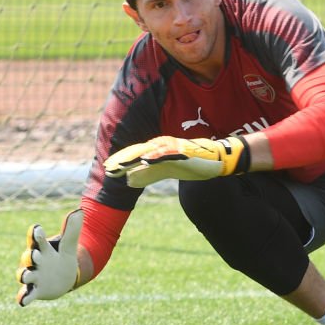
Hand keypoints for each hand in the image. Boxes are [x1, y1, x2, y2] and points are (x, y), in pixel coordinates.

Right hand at [15, 209, 83, 306]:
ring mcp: (33, 276)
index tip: (37, 228)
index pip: (37, 239)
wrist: (64, 278)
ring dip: (24, 275)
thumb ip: (72, 230)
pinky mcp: (34, 290)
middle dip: (30, 256)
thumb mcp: (69, 246)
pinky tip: (22, 302)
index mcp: (42, 249)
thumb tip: (80, 211)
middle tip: (34, 254)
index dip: (36, 234)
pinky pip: (26, 294)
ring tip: (26, 275)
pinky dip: (23, 297)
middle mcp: (35, 262)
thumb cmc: (62, 258)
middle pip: (29, 257)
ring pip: (24, 275)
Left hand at [104, 136, 249, 186]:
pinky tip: (144, 161)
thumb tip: (129, 179)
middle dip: (122, 160)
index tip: (107, 169)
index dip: (120, 161)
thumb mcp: (166, 171)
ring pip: (148, 151)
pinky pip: (166, 154)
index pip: (135, 154)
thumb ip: (149, 175)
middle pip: (137, 151)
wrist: (216, 161)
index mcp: (157, 149)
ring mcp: (172, 147)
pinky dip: (154, 157)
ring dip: (134, 158)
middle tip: (108, 169)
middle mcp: (162, 145)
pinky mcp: (182, 151)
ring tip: (120, 166)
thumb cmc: (192, 164)